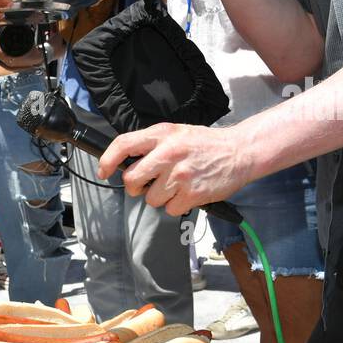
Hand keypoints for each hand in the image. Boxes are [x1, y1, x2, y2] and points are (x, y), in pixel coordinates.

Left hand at [98, 123, 257, 215]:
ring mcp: (180, 175)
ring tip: (176, 185)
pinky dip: (176, 205)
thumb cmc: (205, 145)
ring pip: (150, 199)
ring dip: (160, 197)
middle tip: (148, 184)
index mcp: (162, 135)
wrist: (239, 152)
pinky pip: (170, 209)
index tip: (103, 171)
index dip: (107, 160)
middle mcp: (169, 153)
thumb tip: (124, 161)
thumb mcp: (176, 133)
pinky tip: (187, 192)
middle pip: (131, 180)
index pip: (124, 144)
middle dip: (136, 187)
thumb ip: (152, 144)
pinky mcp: (192, 194)